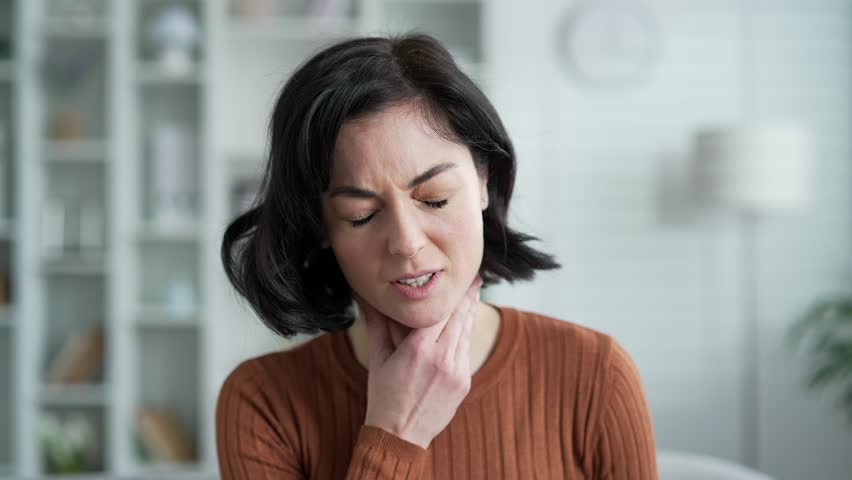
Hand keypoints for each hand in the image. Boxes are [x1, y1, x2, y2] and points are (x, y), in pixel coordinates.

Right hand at [353, 275, 482, 447]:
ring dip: (469, 313)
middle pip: (459, 318)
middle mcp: (441, 359)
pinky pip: (465, 351)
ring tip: (474, 293)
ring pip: (466, 333)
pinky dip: (464, 336)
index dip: (448, 293)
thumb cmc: (383, 396)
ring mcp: (456, 372)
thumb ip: (376, 324)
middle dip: (467, 296)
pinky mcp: (464, 382)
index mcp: (417, 350)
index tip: (455, 277)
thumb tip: (364, 297)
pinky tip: (464, 324)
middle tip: (474, 277)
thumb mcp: (377, 359)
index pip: (438, 310)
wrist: (400, 436)